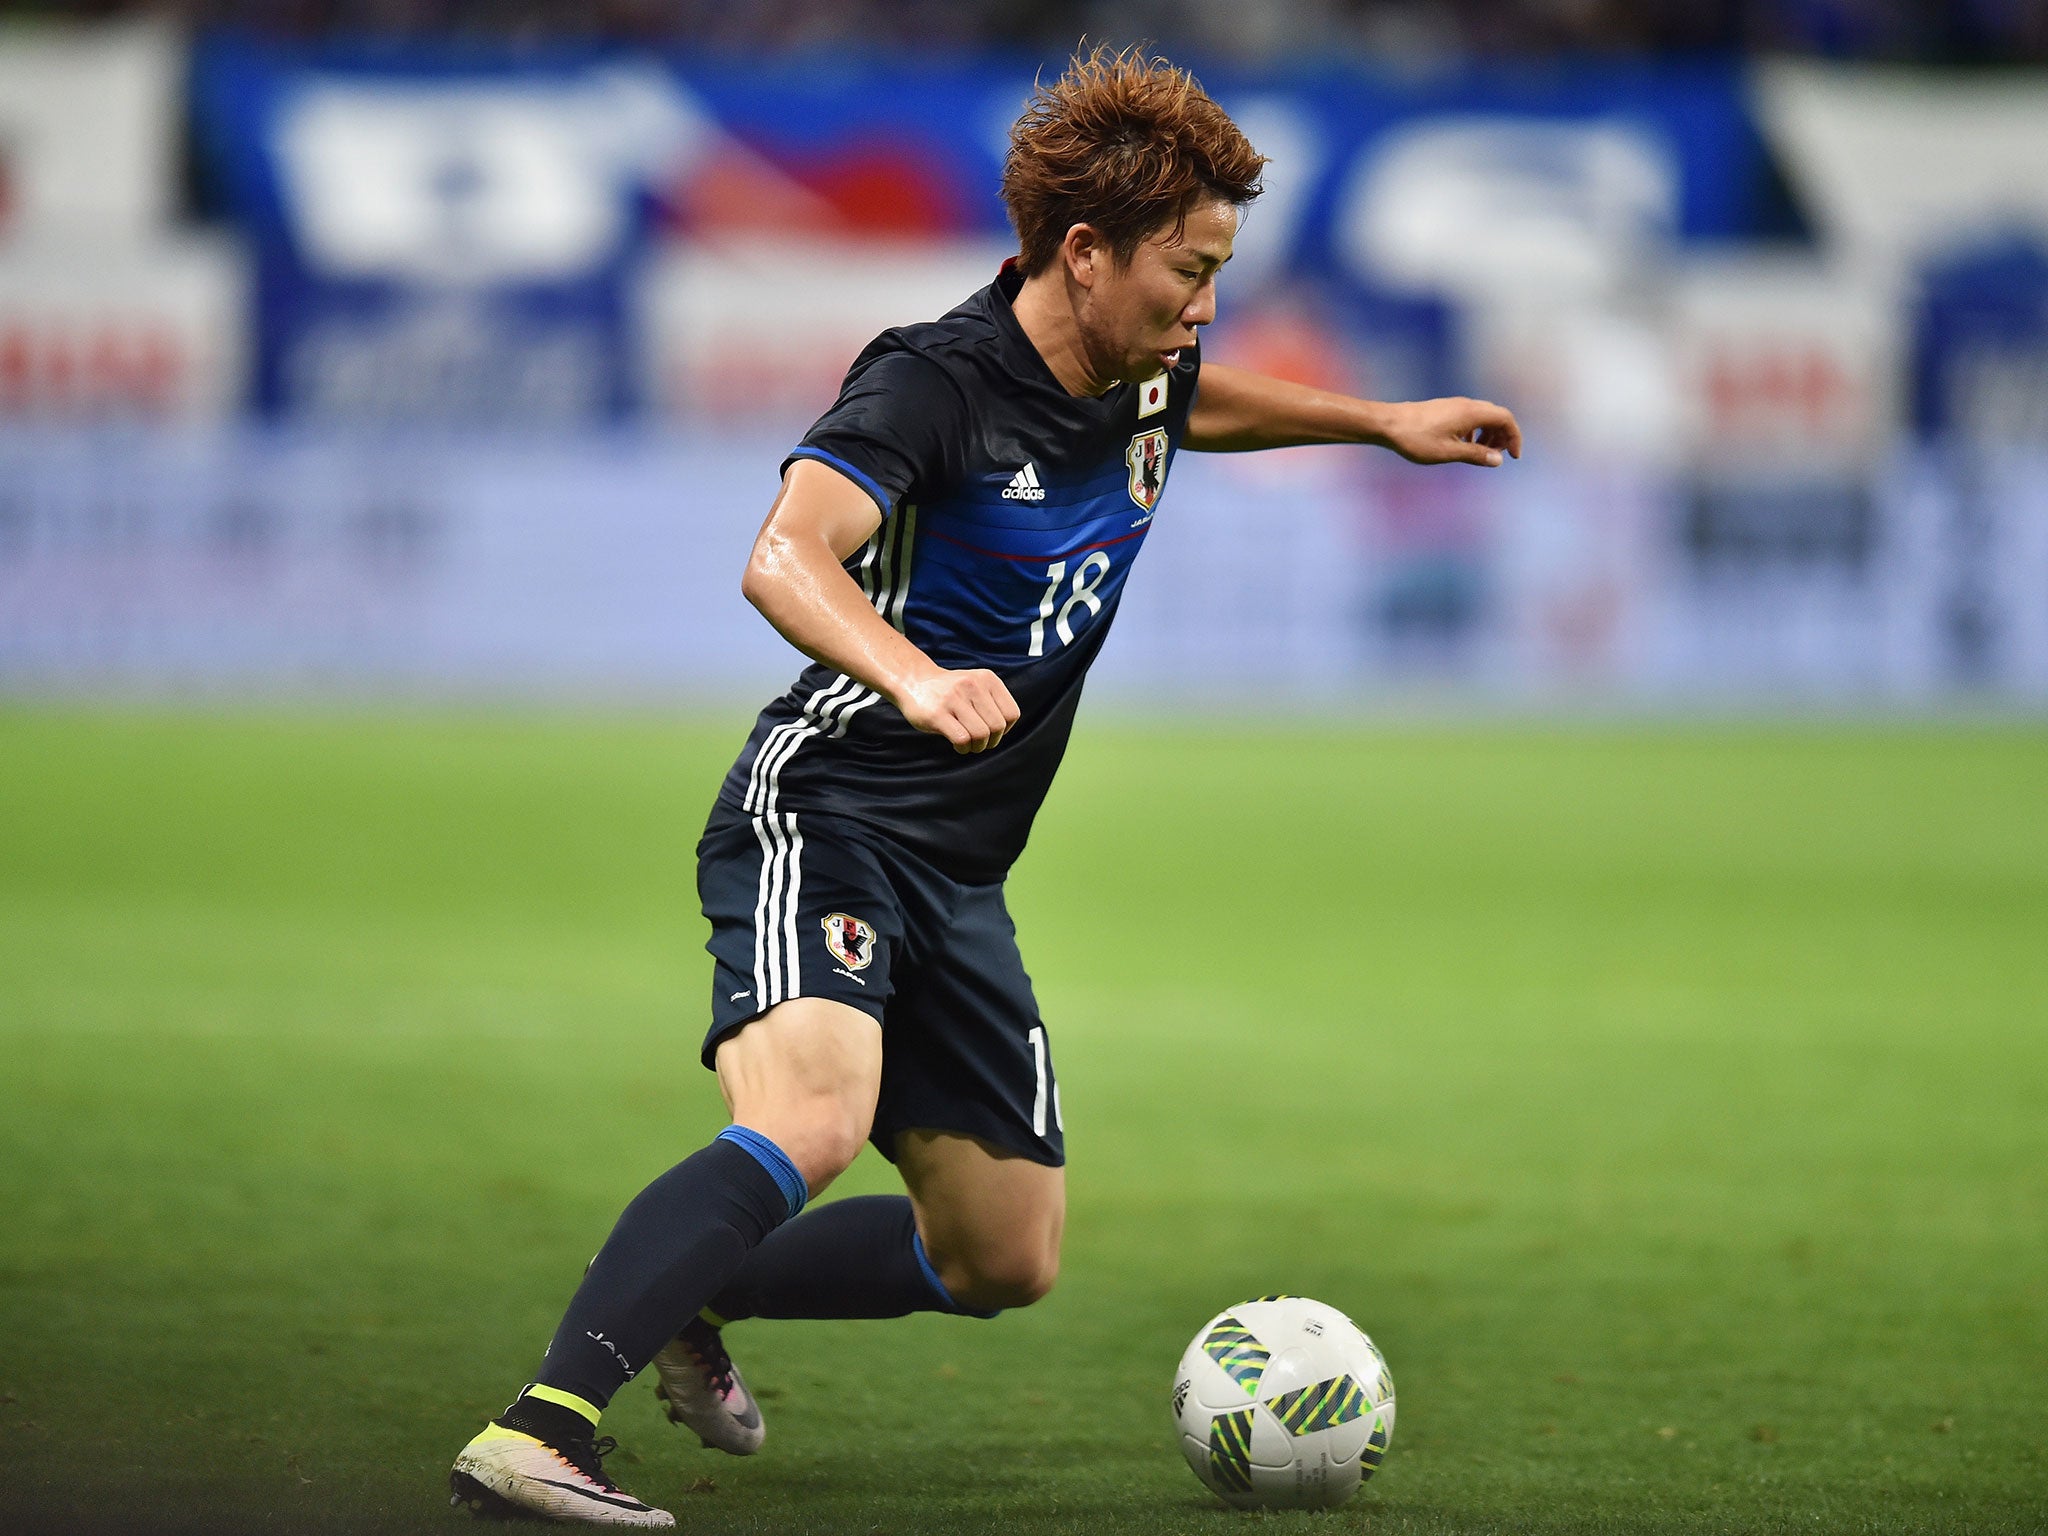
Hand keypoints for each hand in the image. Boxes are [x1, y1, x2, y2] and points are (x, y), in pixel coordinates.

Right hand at [896, 667, 1020, 753]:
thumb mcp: (976, 685)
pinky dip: (963, 748)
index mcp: (987, 679)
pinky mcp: (937, 714)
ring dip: (976, 747)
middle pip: (997, 727)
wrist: (914, 680)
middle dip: (991, 742)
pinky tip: (957, 745)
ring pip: (981, 734)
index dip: (1005, 730)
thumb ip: (993, 702)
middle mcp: (972, 685)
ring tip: (968, 744)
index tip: (992, 732)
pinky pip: (962, 739)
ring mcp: (954, 698)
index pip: (1012, 714)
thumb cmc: (950, 691)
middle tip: (979, 742)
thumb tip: (1004, 732)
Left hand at [1378, 398, 1522, 466]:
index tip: (1514, 457)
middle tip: (1497, 457)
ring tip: (1481, 453)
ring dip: (1489, 434)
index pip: (1506, 419)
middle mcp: (1466, 405)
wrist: (1387, 423)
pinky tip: (1464, 446)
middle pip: (1497, 416)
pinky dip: (1475, 431)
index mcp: (1472, 413)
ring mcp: (1455, 405)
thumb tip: (1499, 460)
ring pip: (1483, 416)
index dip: (1515, 437)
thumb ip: (1476, 455)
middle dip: (1503, 436)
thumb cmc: (1416, 439)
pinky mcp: (1445, 409)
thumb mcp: (1449, 452)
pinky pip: (1470, 417)